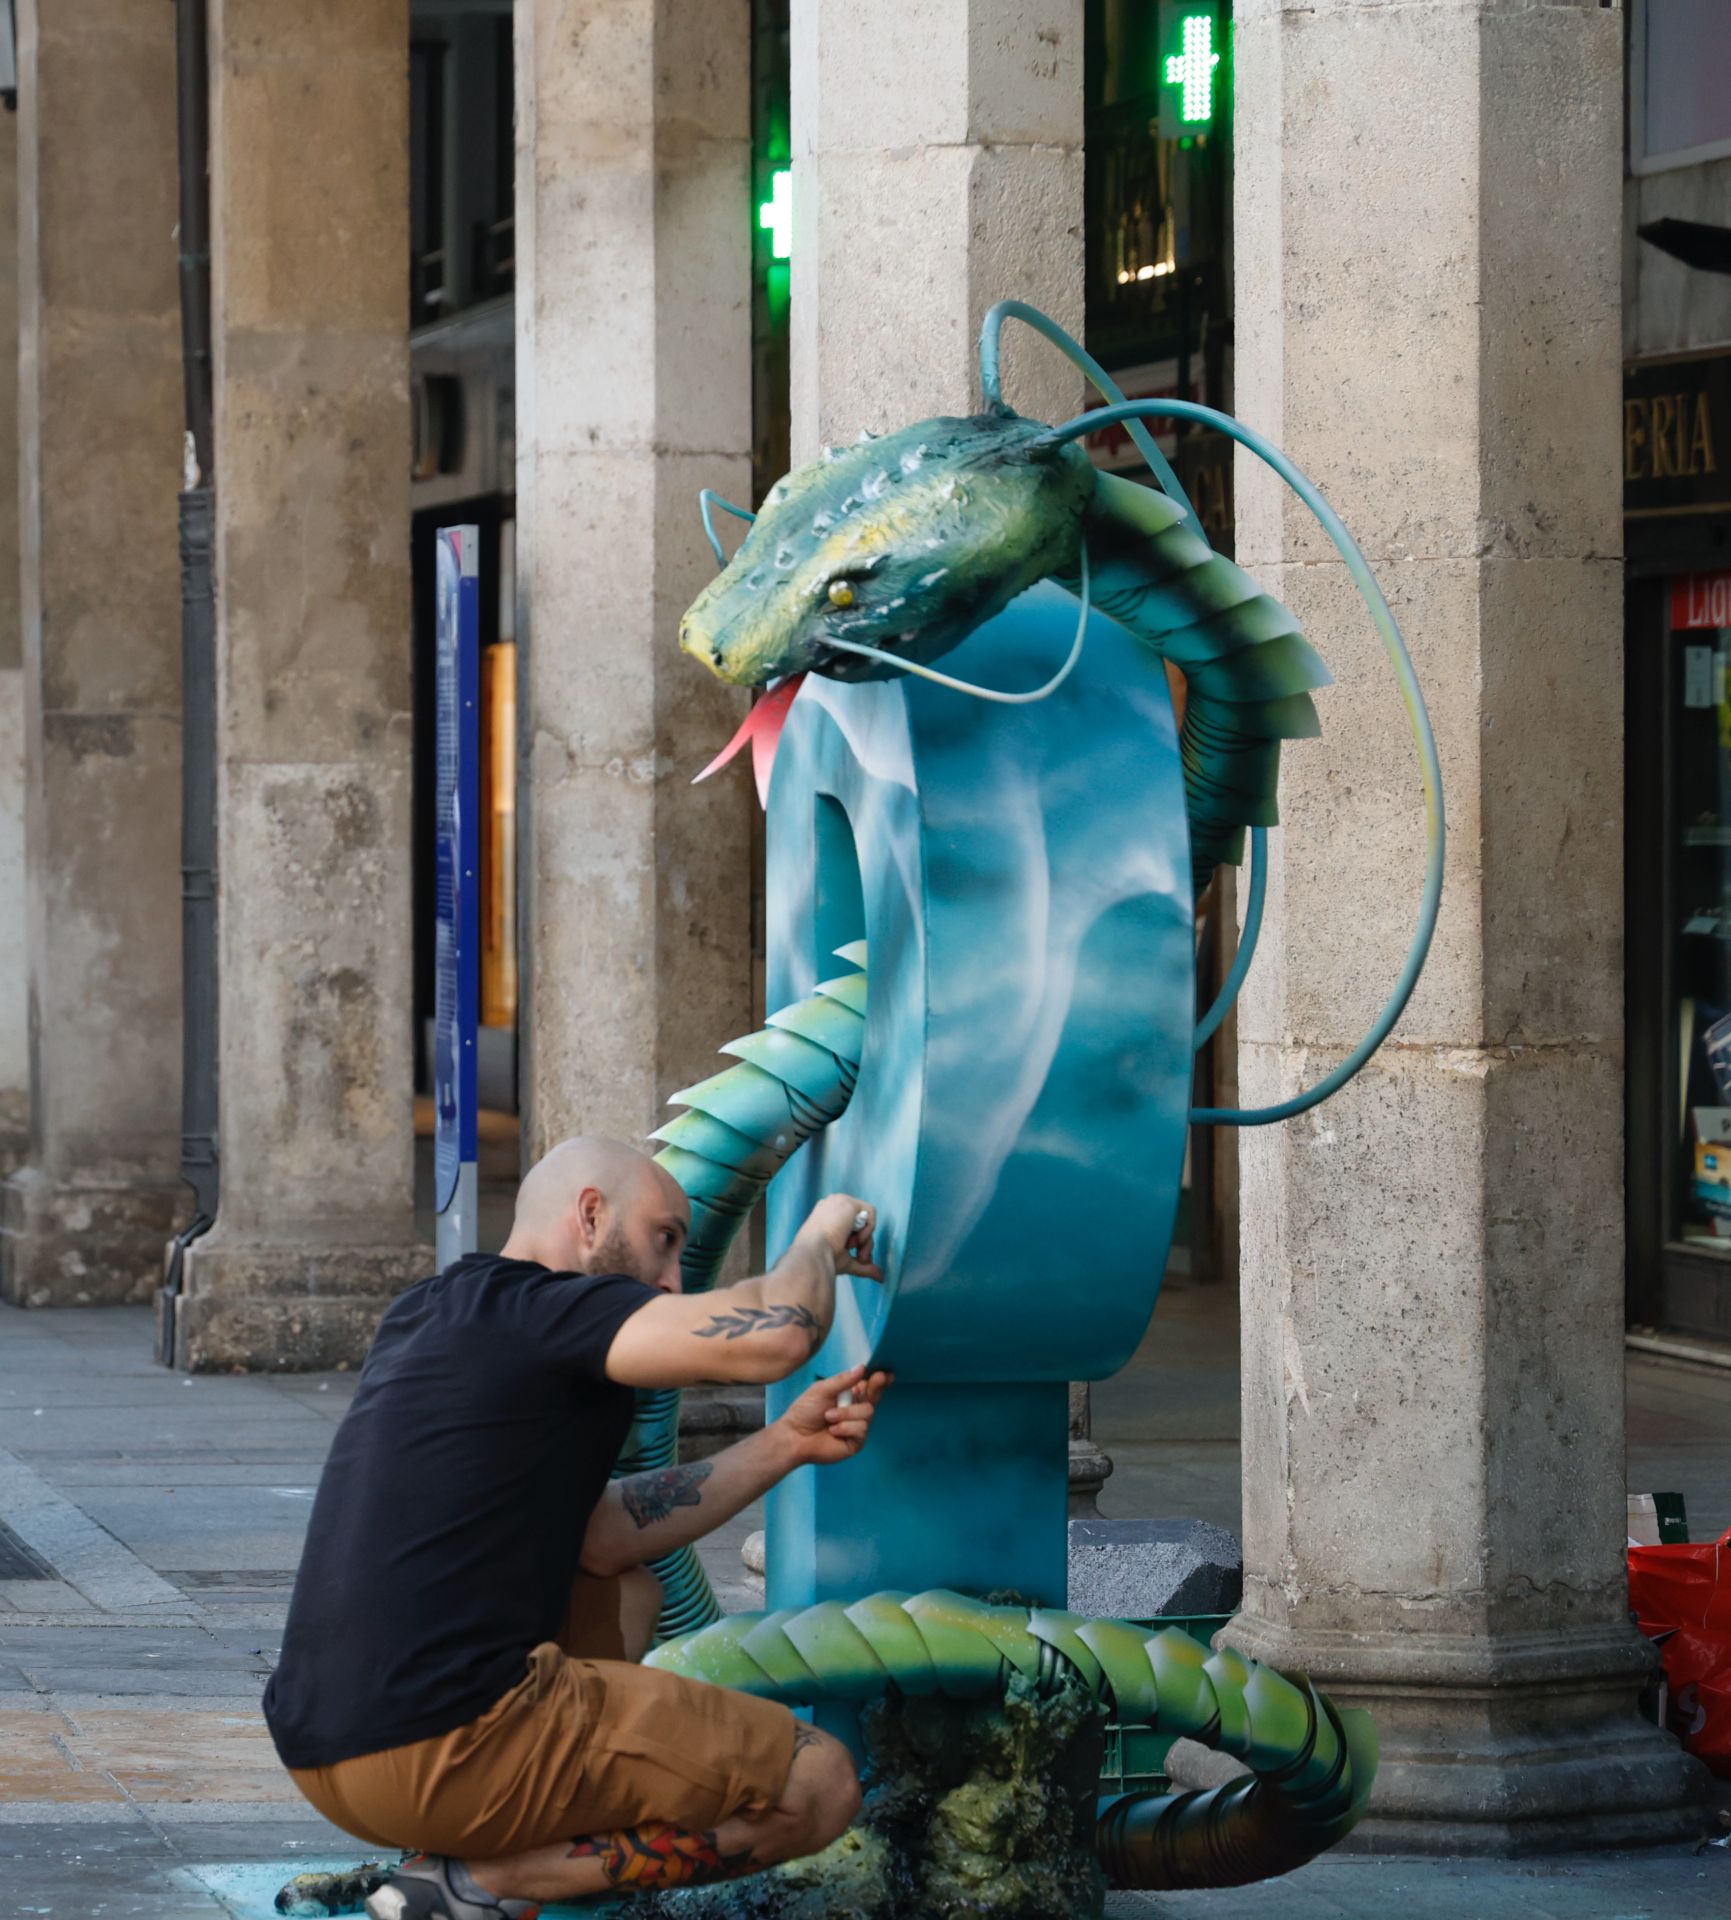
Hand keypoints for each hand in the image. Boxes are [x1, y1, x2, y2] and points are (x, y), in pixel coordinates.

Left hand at [778, 1364, 892, 1466]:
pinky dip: (845, 1427)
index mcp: (848, 1396)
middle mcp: (855, 1411)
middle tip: (876, 1379)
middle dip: (875, 1388)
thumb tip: (862, 1367)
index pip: (868, 1386)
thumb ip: (843, 1380)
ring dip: (846, 1413)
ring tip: (828, 1417)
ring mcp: (857, 1427)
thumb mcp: (822, 1389)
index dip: (878, 1380)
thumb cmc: (805, 1411)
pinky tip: (833, 1431)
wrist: (795, 1435)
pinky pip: (861, 1429)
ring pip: (867, 1413)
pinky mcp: (856, 1442)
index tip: (885, 1374)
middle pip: (874, 1398)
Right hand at [797, 1194, 882, 1281]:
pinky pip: (870, 1213)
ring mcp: (838, 1202)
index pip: (850, 1226)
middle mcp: (830, 1206)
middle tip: (861, 1258)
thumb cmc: (822, 1260)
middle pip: (859, 1222)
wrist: (812, 1256)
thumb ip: (863, 1266)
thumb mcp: (846, 1261)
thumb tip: (881, 1278)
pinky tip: (856, 1239)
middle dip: (864, 1243)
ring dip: (865, 1238)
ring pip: (865, 1219)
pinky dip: (869, 1230)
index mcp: (825, 1217)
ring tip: (854, 1250)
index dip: (857, 1242)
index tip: (858, 1259)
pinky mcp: (847, 1202)